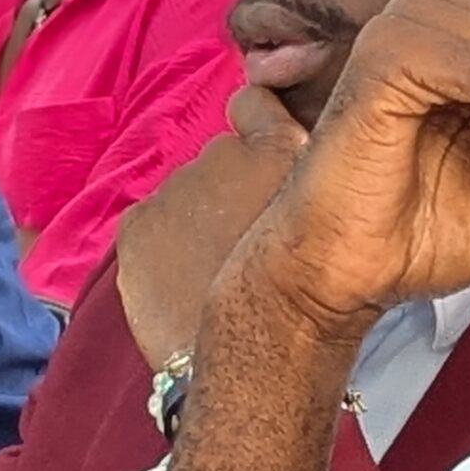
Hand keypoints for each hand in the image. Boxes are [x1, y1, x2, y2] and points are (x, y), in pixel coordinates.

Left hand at [116, 85, 308, 367]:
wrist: (246, 365)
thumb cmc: (305, 306)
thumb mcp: (333, 230)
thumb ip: (314, 184)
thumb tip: (303, 169)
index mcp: (282, 150)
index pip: (257, 105)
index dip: (258, 124)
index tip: (261, 152)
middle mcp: (223, 154)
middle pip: (222, 160)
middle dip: (231, 188)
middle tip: (247, 238)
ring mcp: (174, 187)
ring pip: (186, 195)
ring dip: (199, 218)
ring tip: (217, 267)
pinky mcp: (136, 222)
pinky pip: (151, 222)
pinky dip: (165, 244)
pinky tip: (186, 277)